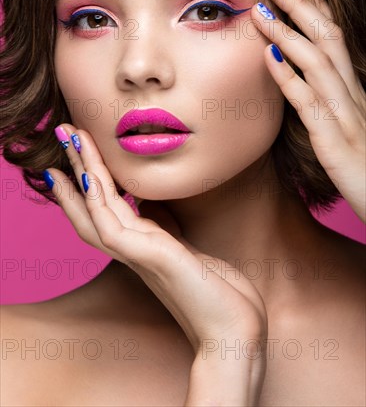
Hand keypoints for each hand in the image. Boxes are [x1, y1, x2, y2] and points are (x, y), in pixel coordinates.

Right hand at [46, 124, 267, 404]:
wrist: (235, 332)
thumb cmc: (217, 294)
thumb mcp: (187, 251)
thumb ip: (166, 230)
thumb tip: (153, 205)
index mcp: (141, 247)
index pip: (102, 210)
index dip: (83, 183)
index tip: (74, 153)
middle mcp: (133, 250)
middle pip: (90, 205)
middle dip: (75, 167)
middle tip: (62, 132)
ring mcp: (139, 256)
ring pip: (96, 209)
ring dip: (82, 172)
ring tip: (71, 140)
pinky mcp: (153, 260)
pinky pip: (114, 228)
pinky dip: (98, 201)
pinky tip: (90, 177)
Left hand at [254, 0, 364, 221]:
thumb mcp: (350, 130)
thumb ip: (331, 106)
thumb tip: (307, 83)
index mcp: (354, 92)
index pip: (335, 38)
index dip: (317, 6)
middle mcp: (352, 96)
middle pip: (327, 38)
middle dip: (300, 5)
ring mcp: (346, 116)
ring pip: (318, 62)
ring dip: (289, 32)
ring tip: (262, 8)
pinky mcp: (335, 142)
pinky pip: (310, 103)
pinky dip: (289, 77)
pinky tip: (269, 57)